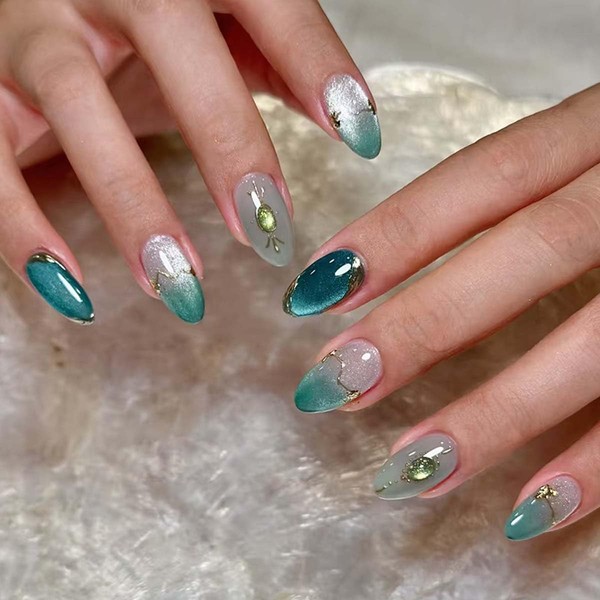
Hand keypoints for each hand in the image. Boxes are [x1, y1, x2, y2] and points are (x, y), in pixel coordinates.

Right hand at [0, 0, 380, 323]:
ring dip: (132, 204)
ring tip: (183, 286)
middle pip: (171, 35)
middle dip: (226, 137)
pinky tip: (71, 289)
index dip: (314, 60)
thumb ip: (272, 53)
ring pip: (74, 101)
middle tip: (267, 228)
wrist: (20, 5)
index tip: (360, 135)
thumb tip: (346, 112)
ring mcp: (26, 30)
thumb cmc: (132, 26)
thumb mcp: (204, 27)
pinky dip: (23, 229)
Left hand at [282, 84, 599, 540]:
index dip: (396, 233)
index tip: (315, 291)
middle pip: (528, 252)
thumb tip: (393, 271)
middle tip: (337, 382)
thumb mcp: (587, 158)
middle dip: (427, 323)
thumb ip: (519, 200)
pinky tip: (527, 509)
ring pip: (595, 341)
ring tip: (410, 467)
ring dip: (497, 412)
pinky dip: (599, 464)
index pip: (484, 176)